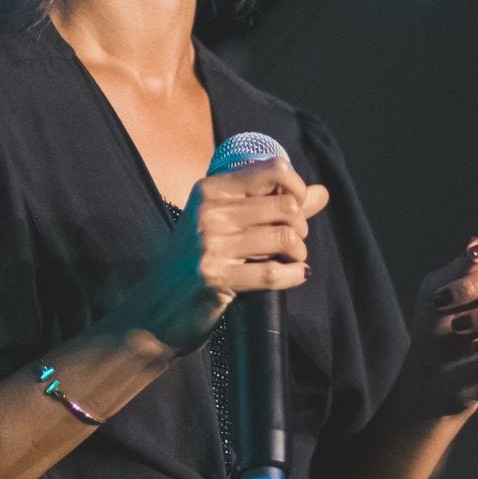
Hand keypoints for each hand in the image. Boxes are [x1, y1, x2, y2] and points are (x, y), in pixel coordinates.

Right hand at [122, 156, 328, 356]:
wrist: (156, 309)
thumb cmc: (197, 262)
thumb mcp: (228, 225)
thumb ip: (274, 205)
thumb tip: (321, 192)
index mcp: (210, 189)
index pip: (272, 169)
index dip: (297, 188)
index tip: (297, 209)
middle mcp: (208, 211)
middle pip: (285, 205)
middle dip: (301, 227)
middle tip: (293, 243)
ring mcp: (210, 244)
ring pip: (284, 237)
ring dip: (299, 253)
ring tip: (292, 261)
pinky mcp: (215, 277)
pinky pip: (273, 272)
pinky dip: (294, 275)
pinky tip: (295, 276)